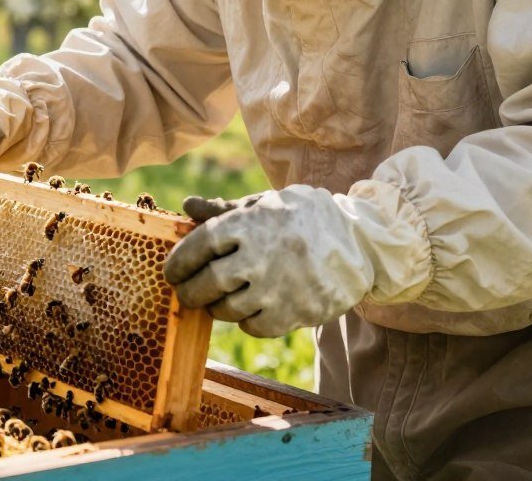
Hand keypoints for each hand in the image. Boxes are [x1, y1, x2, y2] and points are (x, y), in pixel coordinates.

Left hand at [163, 185, 419, 336]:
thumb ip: (224, 210)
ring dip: (216, 307)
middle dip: (189, 291)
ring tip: (220, 299)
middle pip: (207, 283)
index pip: (198, 245)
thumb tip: (187, 206)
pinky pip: (253, 326)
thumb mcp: (266, 205)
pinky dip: (244, 320)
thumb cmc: (304, 219)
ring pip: (227, 310)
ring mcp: (278, 289)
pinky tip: (250, 307)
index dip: (178, 261)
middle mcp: (261, 257)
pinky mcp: (294, 314)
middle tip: (186, 292)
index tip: (171, 271)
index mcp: (251, 225)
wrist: (360, 243)